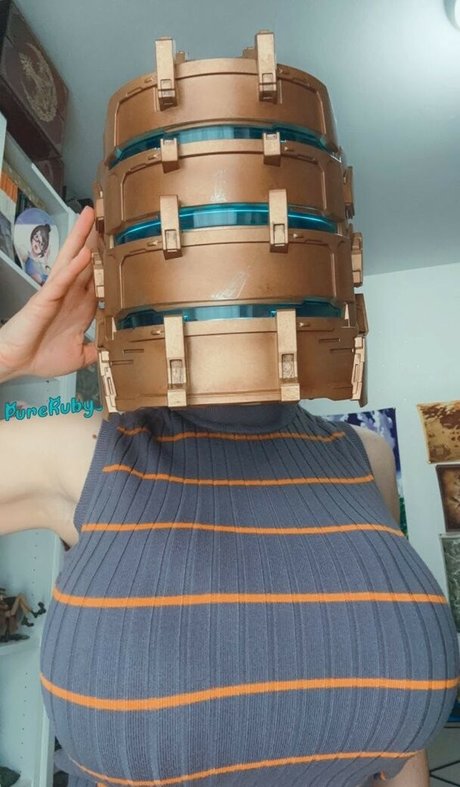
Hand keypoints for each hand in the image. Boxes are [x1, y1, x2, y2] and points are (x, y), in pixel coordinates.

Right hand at [0, 206, 97, 381]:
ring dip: (82, 238)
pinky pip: (62, 279)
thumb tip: (114, 348)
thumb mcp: (80, 357)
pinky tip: (85, 252)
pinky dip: (74, 266)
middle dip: (95, 237)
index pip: (99, 278)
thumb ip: (97, 350)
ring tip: (91, 215)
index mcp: (81, 306)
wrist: (18, 363)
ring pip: (72, 259)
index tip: (121, 243)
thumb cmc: (42, 357)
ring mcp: (58, 293)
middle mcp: (71, 294)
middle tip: (107, 213)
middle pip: (86, 259)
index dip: (109, 260)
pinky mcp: (46, 298)